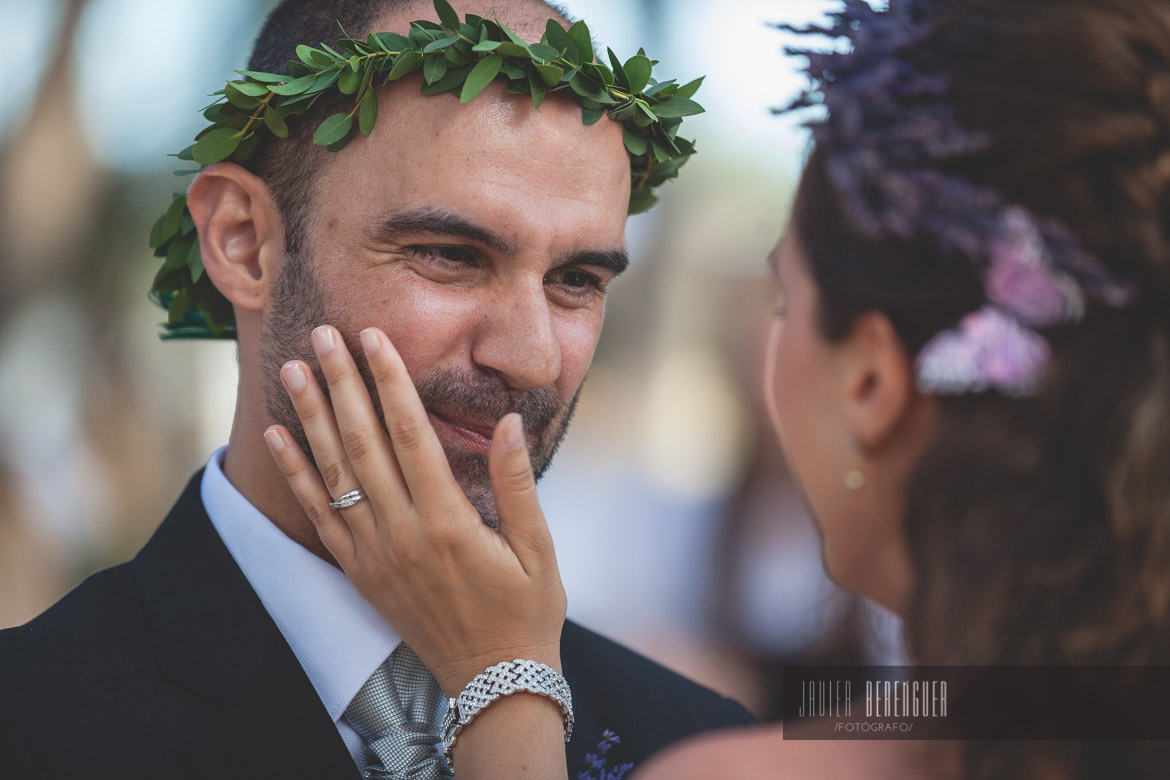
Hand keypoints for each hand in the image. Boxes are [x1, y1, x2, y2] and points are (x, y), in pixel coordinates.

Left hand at [262, 325, 566, 696]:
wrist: (493, 680)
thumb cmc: (525, 610)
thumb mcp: (538, 548)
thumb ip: (517, 483)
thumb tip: (509, 420)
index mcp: (449, 523)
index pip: (410, 435)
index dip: (390, 382)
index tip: (374, 339)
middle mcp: (402, 534)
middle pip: (363, 444)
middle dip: (342, 384)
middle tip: (323, 335)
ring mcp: (375, 555)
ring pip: (335, 473)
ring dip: (311, 418)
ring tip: (293, 370)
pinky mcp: (360, 572)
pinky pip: (319, 516)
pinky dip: (296, 475)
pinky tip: (278, 438)